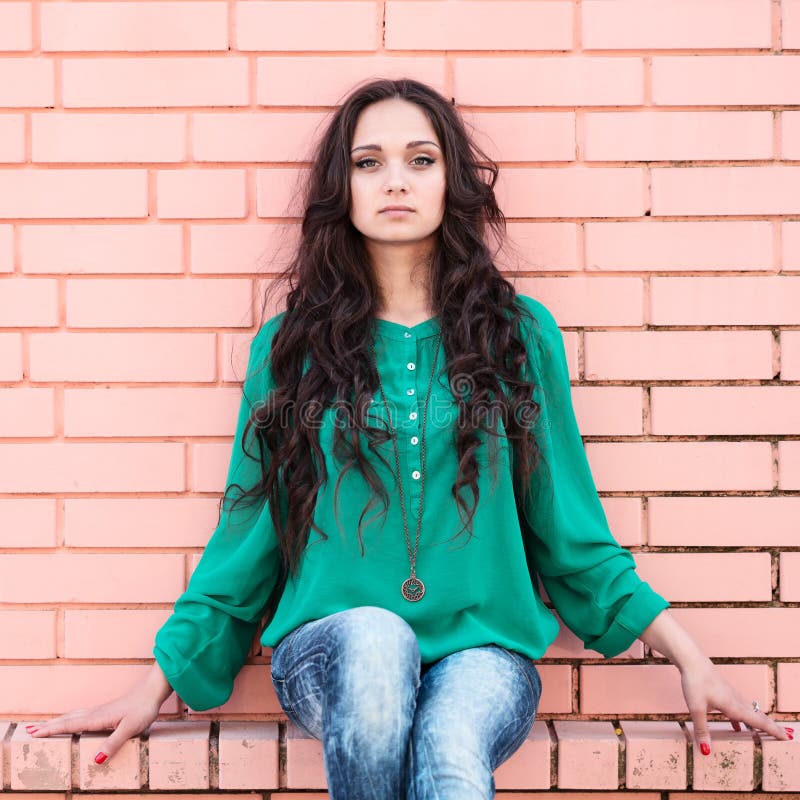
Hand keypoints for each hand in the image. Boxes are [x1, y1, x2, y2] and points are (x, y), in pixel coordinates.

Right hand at [24, 664, 171, 763]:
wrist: (153, 690)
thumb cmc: (143, 708)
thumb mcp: (130, 729)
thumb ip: (113, 743)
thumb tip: (96, 761)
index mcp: (97, 718)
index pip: (70, 725)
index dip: (52, 730)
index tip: (33, 733)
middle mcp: (96, 713)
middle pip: (67, 719)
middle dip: (49, 726)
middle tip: (29, 730)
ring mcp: (101, 710)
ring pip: (74, 715)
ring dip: (58, 721)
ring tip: (45, 726)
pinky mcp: (107, 710)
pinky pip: (82, 714)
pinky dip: (70, 718)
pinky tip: (72, 720)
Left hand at [680, 657, 793, 752]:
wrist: (691, 659)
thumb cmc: (695, 682)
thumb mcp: (697, 709)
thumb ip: (703, 730)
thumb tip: (706, 751)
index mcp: (734, 706)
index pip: (758, 721)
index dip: (773, 730)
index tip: (788, 737)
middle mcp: (736, 700)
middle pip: (758, 716)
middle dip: (770, 727)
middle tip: (784, 736)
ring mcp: (730, 694)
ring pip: (749, 711)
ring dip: (758, 722)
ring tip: (763, 735)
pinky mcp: (723, 690)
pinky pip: (738, 707)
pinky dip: (742, 718)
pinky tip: (736, 726)